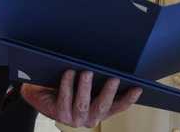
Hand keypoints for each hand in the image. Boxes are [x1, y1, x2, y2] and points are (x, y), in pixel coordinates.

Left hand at [22, 70, 141, 127]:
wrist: (41, 89)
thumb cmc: (67, 82)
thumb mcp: (86, 79)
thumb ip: (99, 76)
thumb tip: (112, 60)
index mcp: (100, 110)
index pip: (119, 106)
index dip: (129, 99)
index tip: (138, 87)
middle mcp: (90, 118)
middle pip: (102, 107)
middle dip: (108, 92)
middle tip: (114, 78)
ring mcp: (74, 119)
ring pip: (83, 105)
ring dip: (85, 88)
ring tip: (87, 72)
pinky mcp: (59, 115)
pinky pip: (65, 100)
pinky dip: (67, 85)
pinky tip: (69, 72)